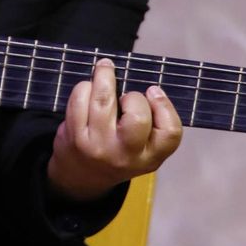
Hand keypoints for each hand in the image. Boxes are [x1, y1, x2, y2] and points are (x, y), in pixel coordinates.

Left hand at [47, 58, 182, 202]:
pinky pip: (80, 99)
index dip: (164, 105)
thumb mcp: (144, 150)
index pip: (170, 132)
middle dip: (133, 97)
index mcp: (150, 158)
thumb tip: (148, 89)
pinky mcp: (75, 137)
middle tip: (126, 95)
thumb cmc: (118, 152)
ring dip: (104, 77)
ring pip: (103, 100)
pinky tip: (88, 89)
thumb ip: (152, 124)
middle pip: (138, 118)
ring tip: (105, 69)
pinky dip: (84, 87)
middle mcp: (126, 156)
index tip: (153, 91)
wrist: (81, 176)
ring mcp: (98, 147)